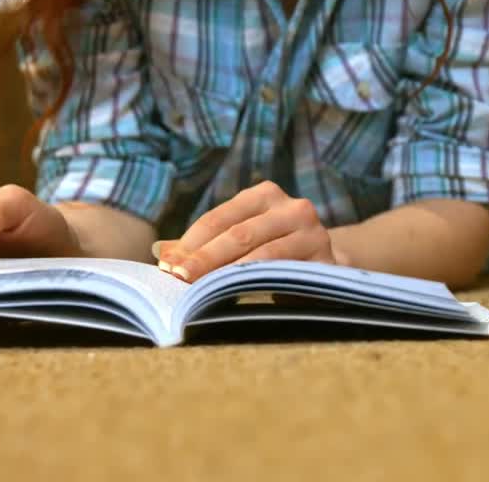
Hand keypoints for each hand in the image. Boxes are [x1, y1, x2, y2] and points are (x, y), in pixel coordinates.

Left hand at [154, 182, 338, 283]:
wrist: (325, 269)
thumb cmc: (275, 253)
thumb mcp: (242, 242)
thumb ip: (207, 245)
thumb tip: (163, 252)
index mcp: (266, 194)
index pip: (220, 217)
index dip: (191, 242)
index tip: (167, 265)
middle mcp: (292, 206)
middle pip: (238, 233)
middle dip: (204, 258)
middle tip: (178, 278)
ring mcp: (312, 231)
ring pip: (262, 253)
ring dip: (227, 273)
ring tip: (201, 290)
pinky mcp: (325, 258)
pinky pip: (285, 271)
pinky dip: (258, 282)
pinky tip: (237, 294)